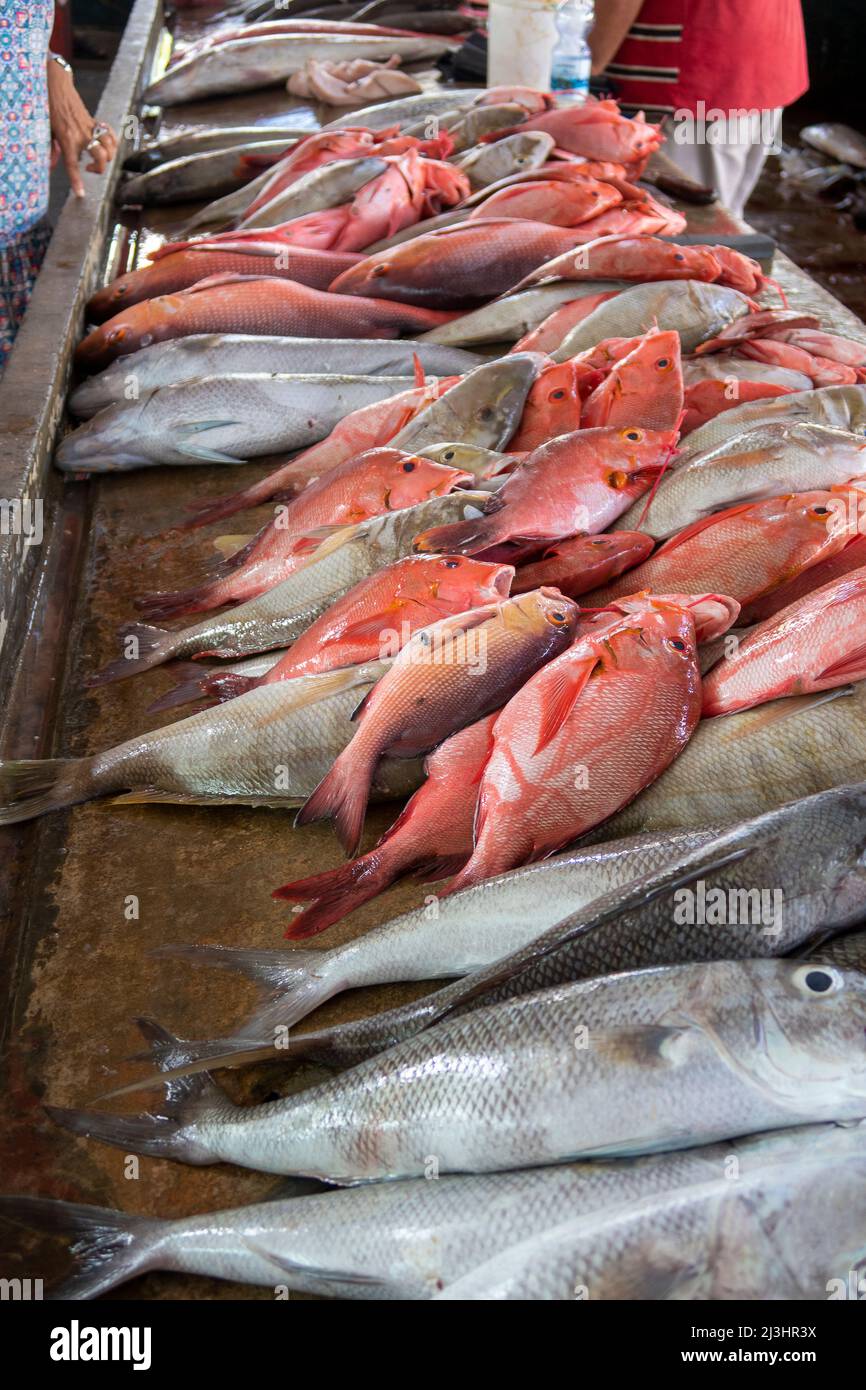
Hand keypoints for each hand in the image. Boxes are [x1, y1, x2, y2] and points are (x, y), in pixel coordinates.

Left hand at [46, 58, 117, 197]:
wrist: (57, 86)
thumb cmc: (50, 108)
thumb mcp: (46, 130)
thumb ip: (51, 150)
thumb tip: (52, 167)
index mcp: (67, 139)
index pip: (73, 165)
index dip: (77, 181)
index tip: (81, 194)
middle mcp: (81, 135)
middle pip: (101, 158)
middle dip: (100, 169)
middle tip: (90, 169)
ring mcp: (90, 128)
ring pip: (110, 147)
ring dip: (109, 157)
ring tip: (100, 158)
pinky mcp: (95, 122)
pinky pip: (111, 135)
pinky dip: (113, 142)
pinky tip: (108, 146)